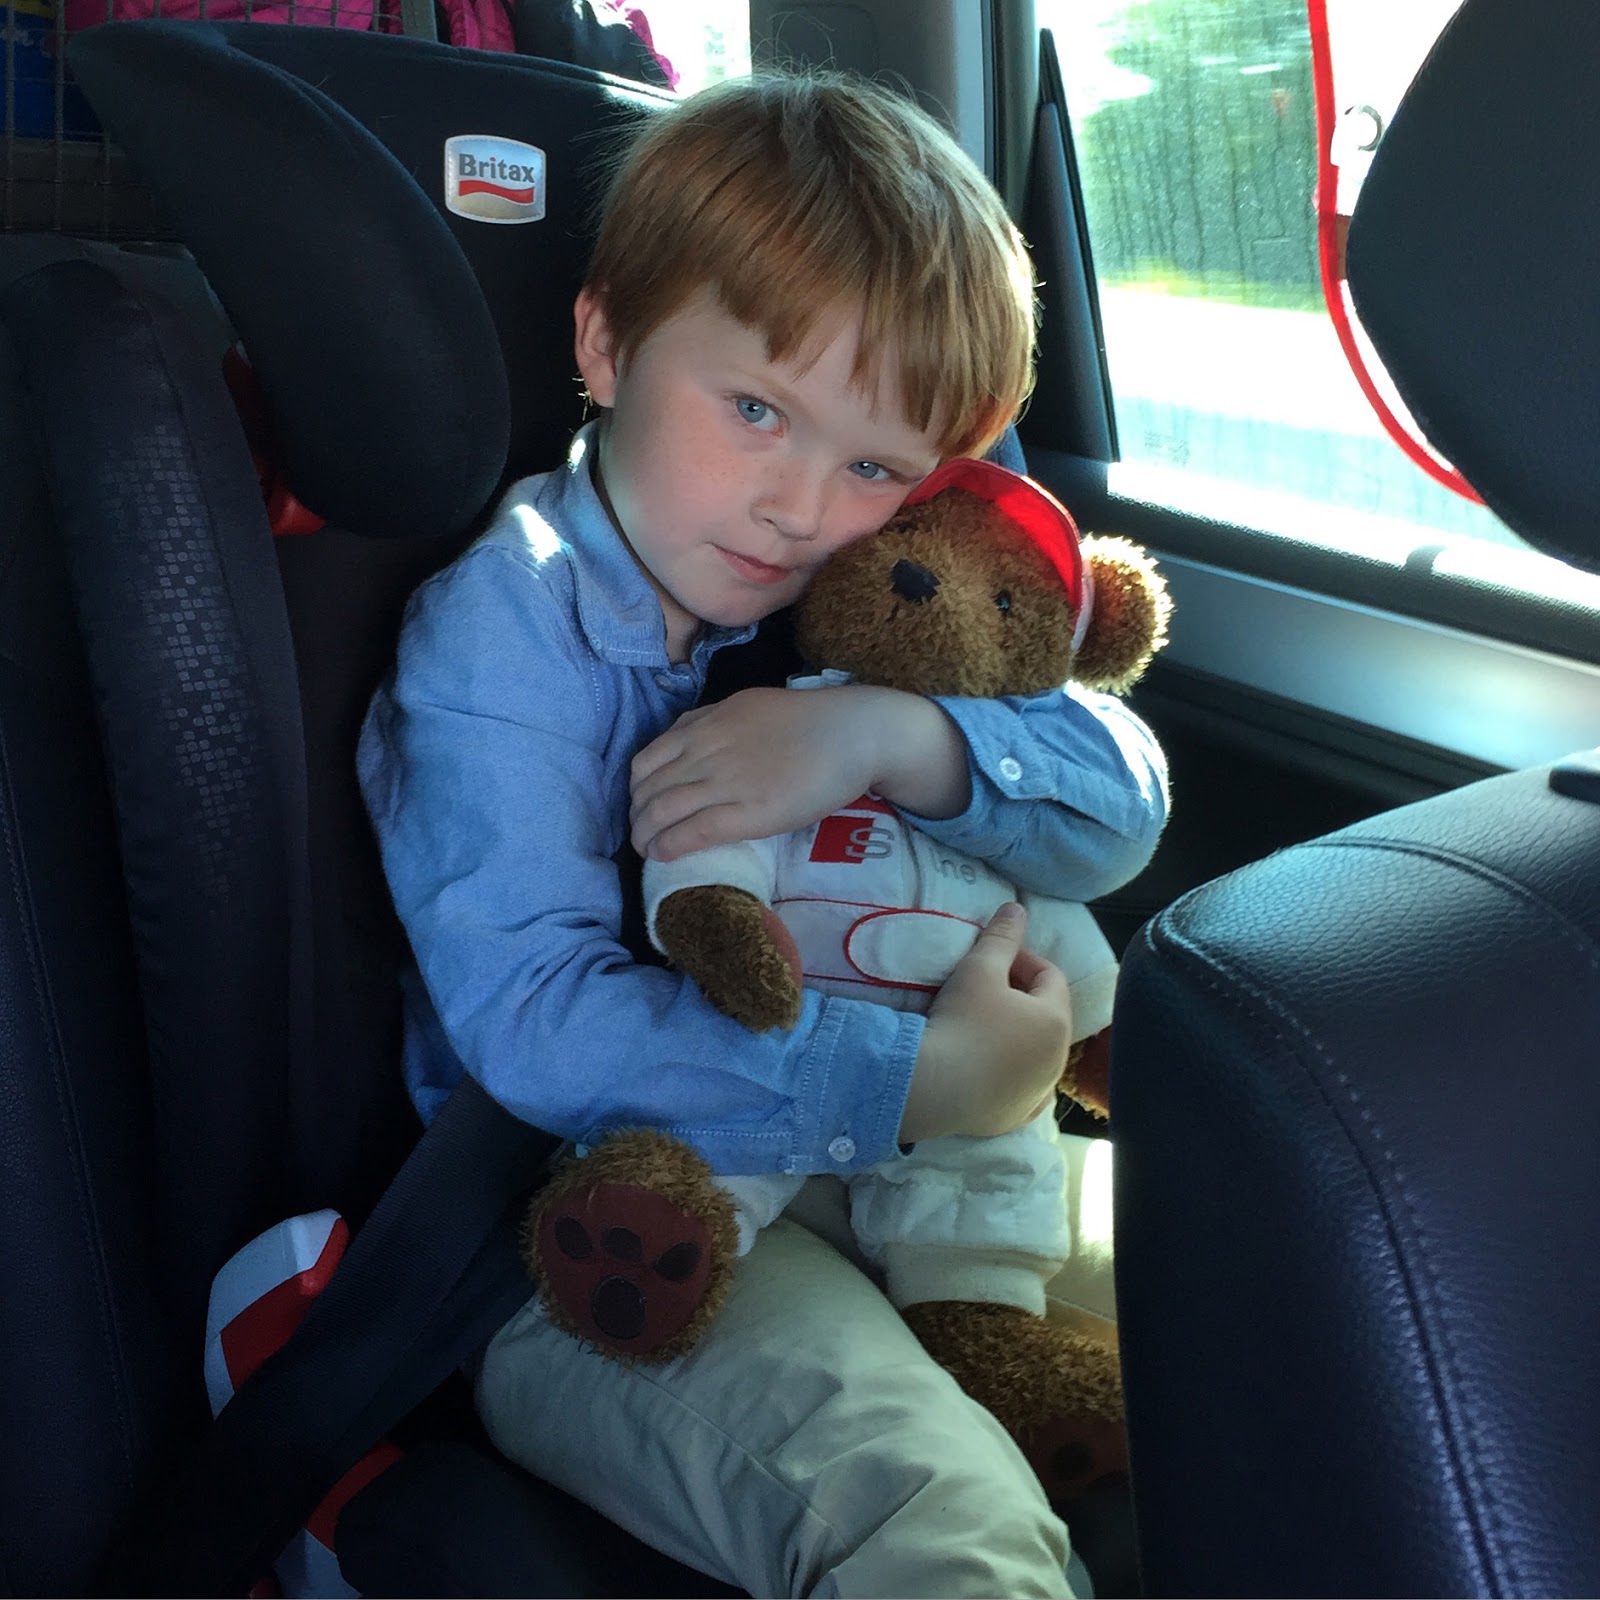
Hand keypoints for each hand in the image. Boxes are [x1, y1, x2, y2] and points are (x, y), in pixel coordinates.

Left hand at [630, 684, 970, 861]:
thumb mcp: (749, 707)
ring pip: (661, 811)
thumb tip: (692, 741)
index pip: (646, 760)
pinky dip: (668, 846)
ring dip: (644, 836)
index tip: (643, 805)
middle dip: (636, 816)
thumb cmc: (811, 721)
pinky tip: (661, 857)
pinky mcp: (747, 812)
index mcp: (705, 724)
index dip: (637, 789)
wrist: (853, 733)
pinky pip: (691, 832)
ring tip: (645, 851)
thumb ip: (715, 725)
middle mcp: (706, 750)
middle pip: (647, 789)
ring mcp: (725, 782)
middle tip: (642, 834)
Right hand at [900, 903, 1072, 1142]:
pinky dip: (1008, 1074)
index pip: (1050, 976)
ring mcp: (1038, 1094)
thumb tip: (1017, 907)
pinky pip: (1020, 1088)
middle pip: (1045, 1015)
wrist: (933, 1088)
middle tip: (983, 987)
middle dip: (1020, 996)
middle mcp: (1057, 1060)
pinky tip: (984, 1067)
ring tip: (979, 1025)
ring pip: (1034, 1054)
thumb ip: (1001, 937)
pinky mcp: (1015, 1118)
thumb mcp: (978, 969)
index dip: (1022, 959)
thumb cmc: (962, 1021)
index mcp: (1056, 1020)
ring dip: (1015, 1035)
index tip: (990, 957)